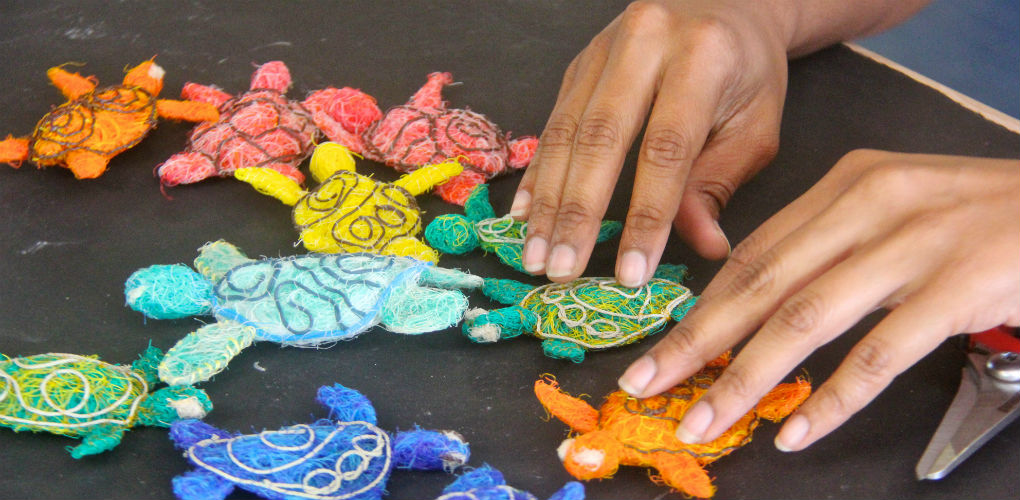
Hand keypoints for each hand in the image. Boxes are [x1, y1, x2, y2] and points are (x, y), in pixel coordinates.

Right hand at [511, 0, 792, 284]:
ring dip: (547, 201)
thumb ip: (719, 184)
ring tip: (535, 255)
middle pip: (601, 137)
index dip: (647, 215)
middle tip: (560, 270)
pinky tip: (524, 215)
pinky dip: (538, 174)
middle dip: (578, 212)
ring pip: (566, 132)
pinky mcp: (578, 63)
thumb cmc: (747, 73)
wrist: (726, 4)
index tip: (631, 273)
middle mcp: (644, 42)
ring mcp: (603, 49)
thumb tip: (702, 246)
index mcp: (702, 57)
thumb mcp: (755, 128)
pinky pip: (552, 123)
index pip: (666, 148)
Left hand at [617, 149, 1019, 450]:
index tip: (660, 344)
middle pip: (760, 285)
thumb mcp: (896, 207)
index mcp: (848, 183)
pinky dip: (831, 399)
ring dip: (743, 379)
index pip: (754, 253)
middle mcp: (870, 205)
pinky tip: (795, 430)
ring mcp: (914, 245)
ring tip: (703, 419)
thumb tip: (758, 300)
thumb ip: (829, 243)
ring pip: (804, 321)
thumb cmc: (980, 215)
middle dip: (695, 341)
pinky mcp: (959, 286)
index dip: (701, 305)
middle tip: (646, 381)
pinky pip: (878, 354)